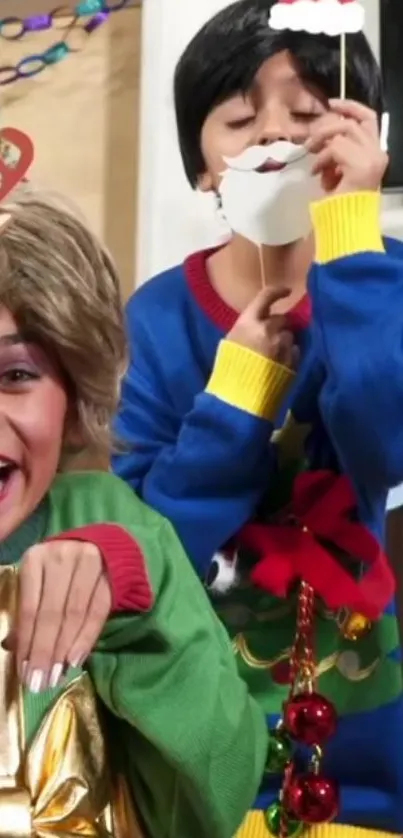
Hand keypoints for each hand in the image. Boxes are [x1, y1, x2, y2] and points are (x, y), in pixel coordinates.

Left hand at [9, 540, 111, 691]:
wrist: (100, 545)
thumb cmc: (61, 569)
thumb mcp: (39, 582)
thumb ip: (28, 610)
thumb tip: (11, 647)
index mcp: (35, 559)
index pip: (29, 608)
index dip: (27, 642)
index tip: (24, 673)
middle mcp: (61, 557)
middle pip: (51, 613)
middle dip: (44, 652)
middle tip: (39, 683)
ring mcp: (88, 563)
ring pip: (74, 614)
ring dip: (64, 649)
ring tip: (56, 676)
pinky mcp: (111, 574)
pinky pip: (98, 611)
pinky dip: (87, 637)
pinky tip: (76, 659)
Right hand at [227, 286, 298, 368]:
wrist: (240, 398)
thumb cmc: (228, 371)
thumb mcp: (229, 343)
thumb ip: (246, 329)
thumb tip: (257, 323)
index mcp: (248, 322)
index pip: (266, 297)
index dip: (277, 292)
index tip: (286, 291)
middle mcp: (268, 330)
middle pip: (282, 319)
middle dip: (278, 325)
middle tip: (272, 335)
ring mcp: (282, 346)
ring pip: (290, 336)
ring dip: (284, 341)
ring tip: (274, 354)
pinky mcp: (292, 361)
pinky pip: (296, 351)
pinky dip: (290, 354)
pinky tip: (280, 364)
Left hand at [307, 99, 387, 193]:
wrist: (345, 224)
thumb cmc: (340, 202)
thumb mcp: (338, 170)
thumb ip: (337, 151)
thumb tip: (321, 135)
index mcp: (376, 153)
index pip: (369, 118)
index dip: (350, 107)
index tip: (332, 103)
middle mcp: (378, 153)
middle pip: (354, 121)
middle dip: (329, 125)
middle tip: (311, 139)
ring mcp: (371, 159)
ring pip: (344, 131)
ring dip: (322, 141)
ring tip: (311, 156)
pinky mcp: (361, 166)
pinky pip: (336, 148)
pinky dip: (322, 159)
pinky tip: (316, 173)